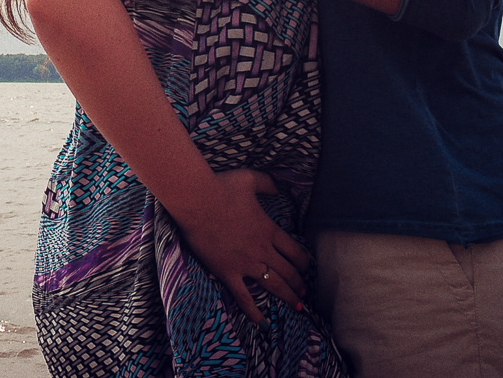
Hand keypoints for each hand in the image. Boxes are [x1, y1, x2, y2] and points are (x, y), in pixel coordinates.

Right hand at [169, 169, 309, 322]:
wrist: (196, 199)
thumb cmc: (221, 186)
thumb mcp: (249, 179)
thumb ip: (267, 183)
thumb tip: (278, 186)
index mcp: (268, 230)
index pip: (295, 252)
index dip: (303, 262)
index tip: (306, 269)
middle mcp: (262, 250)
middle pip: (288, 272)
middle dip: (298, 283)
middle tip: (304, 291)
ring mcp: (245, 263)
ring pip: (273, 285)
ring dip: (287, 296)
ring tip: (296, 305)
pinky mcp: (227, 272)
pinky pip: (243, 297)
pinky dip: (254, 311)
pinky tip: (263, 322)